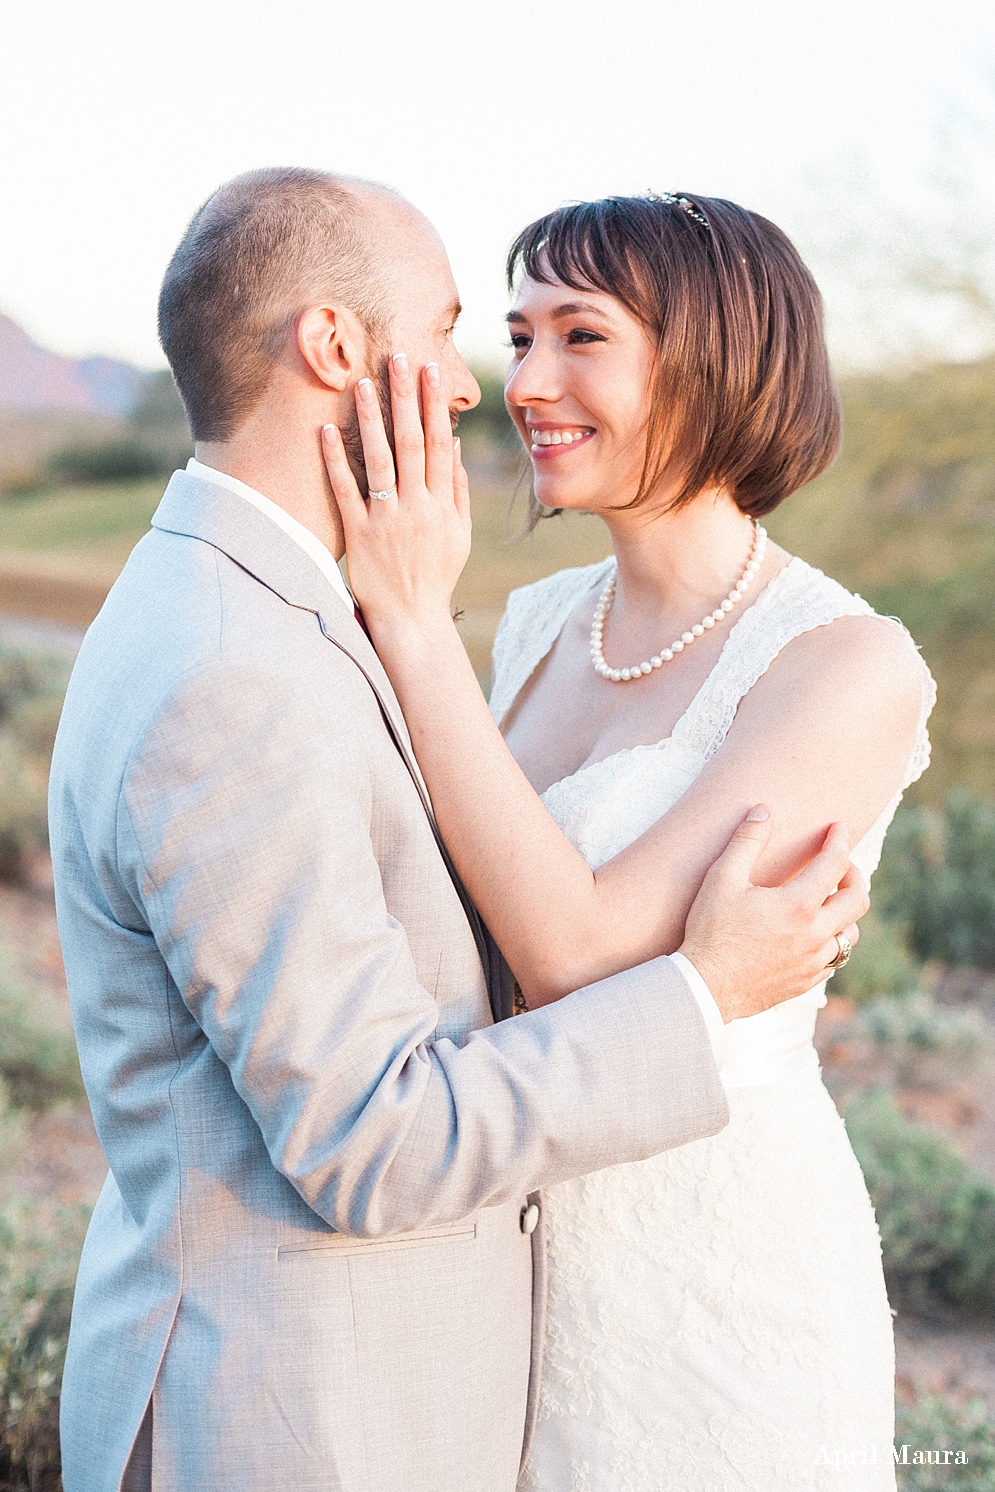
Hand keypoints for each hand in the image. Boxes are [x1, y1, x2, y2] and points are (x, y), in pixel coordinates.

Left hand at [321, 354, 470, 636]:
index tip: (428, 370)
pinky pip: (346, 492)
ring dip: (371, 420)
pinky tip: (326, 430)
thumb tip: (451, 444)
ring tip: (361, 382)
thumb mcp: (458, 533)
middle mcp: (416, 507)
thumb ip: (456, 489)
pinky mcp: (359, 536)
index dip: (433, 404)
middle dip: (405, 399)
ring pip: (379, 461)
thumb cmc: (436, 574)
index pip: (437, 442)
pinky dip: (335, 460)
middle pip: (410, 443)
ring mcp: (386, 521)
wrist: (412, 619)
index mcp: (441, 504)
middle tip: (397, 358)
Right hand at [679, 806, 867, 1022]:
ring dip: (844, 912)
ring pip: (850, 934)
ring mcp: (813, 962)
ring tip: (825, 901)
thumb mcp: (721, 879)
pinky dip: (830, 941)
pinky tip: (810, 934)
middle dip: (853, 875)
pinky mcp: (805, 982)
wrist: (704, 988)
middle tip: (838, 865)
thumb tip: (762, 810)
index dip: (839, 839)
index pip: (835, 863)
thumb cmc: (710, 932)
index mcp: (799, 905)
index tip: (838, 827)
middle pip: (858, 899)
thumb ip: (746, 842)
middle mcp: (815, 935)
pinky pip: (833, 960)